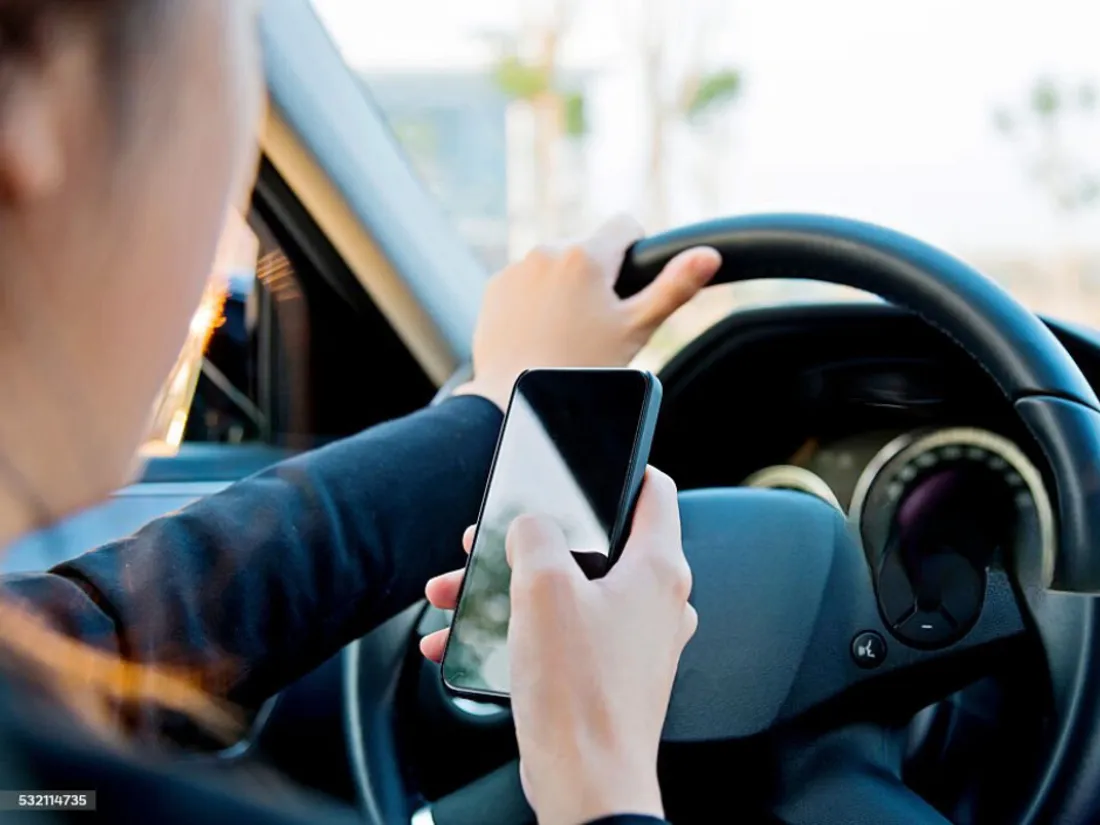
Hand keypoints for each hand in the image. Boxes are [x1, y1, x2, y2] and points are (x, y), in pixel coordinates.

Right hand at [421, 469, 696, 824]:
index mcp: (657, 569)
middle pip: (593, 544)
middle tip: (487, 543)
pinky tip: (462, 641)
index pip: (653, 491)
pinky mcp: (608, 673)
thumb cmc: (578, 693)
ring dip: (508, 587)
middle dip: (528, 541)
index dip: (620, 469)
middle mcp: (655, 601)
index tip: (589, 463)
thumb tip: (530, 527)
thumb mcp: (542, 588)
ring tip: (455, 595)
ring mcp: (634, 640)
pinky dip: (516, 629)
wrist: (587, 786)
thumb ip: (535, 535)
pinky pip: (560, 633)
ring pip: (567, 590)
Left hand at [455, 214, 720, 408]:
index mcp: (586, 256)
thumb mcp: (636, 329)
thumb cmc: (581, 368)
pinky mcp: (495, 288)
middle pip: (588, 248)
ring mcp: (517, 269)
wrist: (517, 397)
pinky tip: (539, 334)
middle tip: (597, 323)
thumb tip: (710, 255)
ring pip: (555, 265)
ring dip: (565, 286)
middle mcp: (547, 251)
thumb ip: (673, 287)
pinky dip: (535, 300)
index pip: (625, 225)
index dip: (635, 252)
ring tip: (566, 333)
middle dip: (597, 276)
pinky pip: (525, 282)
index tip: (629, 286)